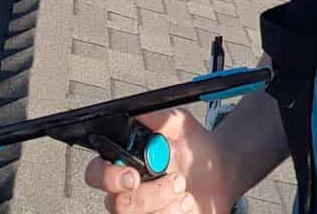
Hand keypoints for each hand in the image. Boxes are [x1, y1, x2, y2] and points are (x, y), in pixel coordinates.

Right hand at [84, 108, 236, 213]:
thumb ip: (157, 118)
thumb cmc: (195, 147)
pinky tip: (186, 204)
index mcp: (125, 162)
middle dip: (150, 194)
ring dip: (166, 204)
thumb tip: (137, 112)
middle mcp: (126, 191)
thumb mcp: (179, 123)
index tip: (133, 176)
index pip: (95, 173)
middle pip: (117, 204)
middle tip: (176, 180)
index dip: (107, 177)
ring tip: (185, 191)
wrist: (222, 171)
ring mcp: (140, 211)